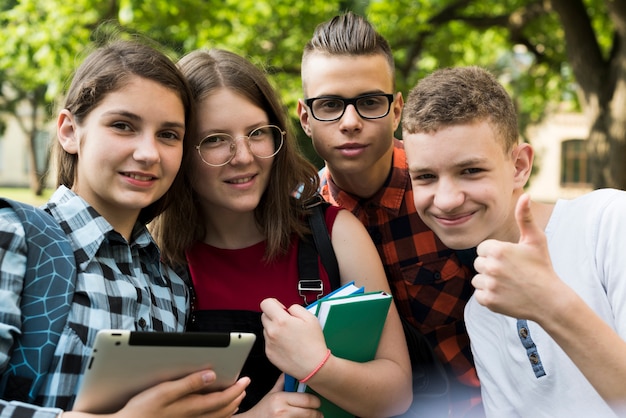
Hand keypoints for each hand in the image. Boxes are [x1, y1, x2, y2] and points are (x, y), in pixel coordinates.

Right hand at [65, 370, 249, 417]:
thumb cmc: (142, 409)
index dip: (236, 389)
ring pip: (217, 417)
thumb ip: (189, 383)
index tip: (246, 379)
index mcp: (192, 407)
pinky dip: (218, 415)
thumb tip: (211, 375)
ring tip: (236, 397)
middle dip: (236, 397)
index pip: (222, 399)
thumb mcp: (164, 391)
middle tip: (245, 386)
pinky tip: (216, 410)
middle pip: (223, 410)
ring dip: (229, 406)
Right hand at [237, 375, 321, 417]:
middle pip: (310, 412)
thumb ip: (282, 383)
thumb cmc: (262, 410)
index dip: (315, 401)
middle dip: (317, 413)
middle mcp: (282, 411)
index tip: (316, 402)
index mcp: (280, 399)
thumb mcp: (272, 394)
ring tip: (312, 417)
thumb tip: (290, 371)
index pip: (306, 399)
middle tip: (318, 413)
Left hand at [260, 298, 327, 379]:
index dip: (274, 304)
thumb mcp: (310, 318)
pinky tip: (287, 344)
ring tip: (289, 336)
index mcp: (281, 321)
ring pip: (267, 329)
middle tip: (287, 322)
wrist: (314, 366)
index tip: (280, 308)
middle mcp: (272, 332)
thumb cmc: (314, 344)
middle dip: (274, 316)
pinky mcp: (269, 353)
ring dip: (275, 328)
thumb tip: (287, 309)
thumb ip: (295, 308)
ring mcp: (269, 343)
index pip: (266, 304)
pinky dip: (275, 341)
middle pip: (264, 315)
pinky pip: (268, 341)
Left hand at [472, 193, 563, 320]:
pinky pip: (478, 294)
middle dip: (491, 267)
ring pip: (477, 279)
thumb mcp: (536, 240)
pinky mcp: (488, 301)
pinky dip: (489, 296)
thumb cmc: (542, 267)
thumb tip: (525, 195)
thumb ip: (525, 217)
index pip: (483, 249)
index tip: (511, 260)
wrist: (550, 301)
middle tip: (511, 272)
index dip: (496, 254)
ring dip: (489, 282)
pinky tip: (506, 295)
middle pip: (478, 263)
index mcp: (498, 250)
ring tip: (509, 283)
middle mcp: (491, 267)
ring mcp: (489, 285)